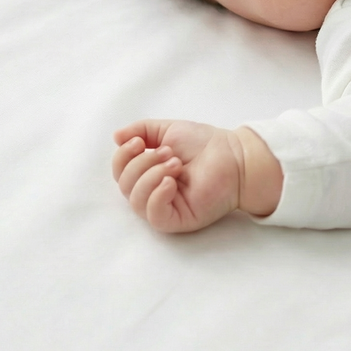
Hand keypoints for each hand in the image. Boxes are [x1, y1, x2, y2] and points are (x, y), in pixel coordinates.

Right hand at [113, 119, 247, 232]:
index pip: (120, 172)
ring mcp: (165, 207)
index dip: (123, 157)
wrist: (234, 155)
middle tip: (169, 152)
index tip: (139, 142)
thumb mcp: (168, 130)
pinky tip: (170, 182)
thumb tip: (116, 137)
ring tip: (175, 164)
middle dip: (142, 164)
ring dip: (151, 176)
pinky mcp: (178, 220)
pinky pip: (154, 216)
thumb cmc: (204, 144)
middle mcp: (153, 191)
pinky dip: (157, 197)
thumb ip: (141, 131)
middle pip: (125, 186)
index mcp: (148, 173)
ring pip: (136, 201)